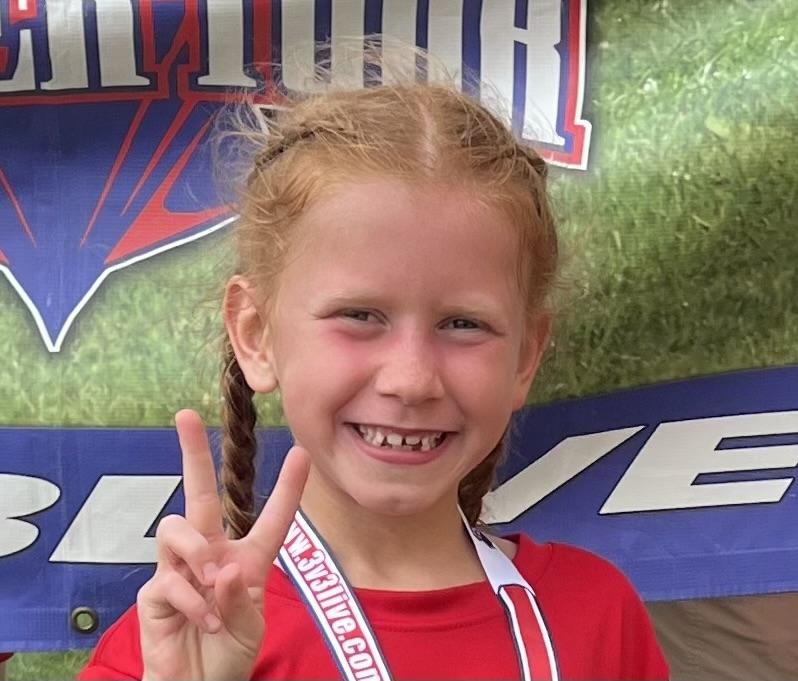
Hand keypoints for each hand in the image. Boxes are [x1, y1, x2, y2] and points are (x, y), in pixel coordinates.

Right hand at [137, 410, 309, 680]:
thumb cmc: (228, 655)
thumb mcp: (248, 627)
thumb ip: (238, 599)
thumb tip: (221, 568)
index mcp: (247, 558)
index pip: (270, 517)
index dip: (288, 487)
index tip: (302, 452)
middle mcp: (211, 554)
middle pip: (199, 494)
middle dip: (192, 453)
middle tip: (185, 415)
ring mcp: (180, 568)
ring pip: (176, 527)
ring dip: (195, 551)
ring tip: (211, 580)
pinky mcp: (156, 591)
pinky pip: (167, 577)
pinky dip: (190, 599)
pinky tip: (202, 620)